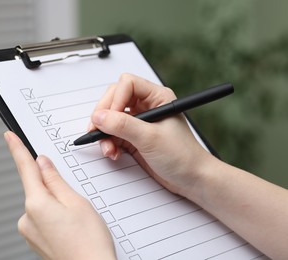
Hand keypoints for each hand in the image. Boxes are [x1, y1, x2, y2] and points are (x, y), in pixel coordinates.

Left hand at [4, 131, 115, 259]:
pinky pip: (43, 218)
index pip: (25, 168)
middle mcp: (27, 219)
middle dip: (53, 186)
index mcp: (37, 205)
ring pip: (42, 204)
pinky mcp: (35, 241)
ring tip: (77, 221)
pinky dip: (55, 217)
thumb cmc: (89, 243)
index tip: (9, 136)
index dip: (17, 149)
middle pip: (37, 188)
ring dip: (56, 204)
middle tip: (76, 202)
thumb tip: (43, 163)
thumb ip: (56, 180)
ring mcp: (30, 232)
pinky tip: (70, 228)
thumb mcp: (77, 202)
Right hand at [90, 73, 211, 196]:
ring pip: (111, 118)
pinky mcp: (134, 137)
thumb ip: (123, 125)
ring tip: (108, 149)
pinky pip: (113, 134)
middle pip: (115, 99)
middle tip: (97, 130)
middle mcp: (147, 106)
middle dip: (104, 116)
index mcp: (157, 97)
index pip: (127, 84)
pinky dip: (109, 143)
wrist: (191, 179)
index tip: (109, 118)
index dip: (115, 99)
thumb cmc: (182, 156)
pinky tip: (113, 153)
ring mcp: (139, 122)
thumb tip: (99, 117)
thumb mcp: (150, 138)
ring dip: (105, 133)